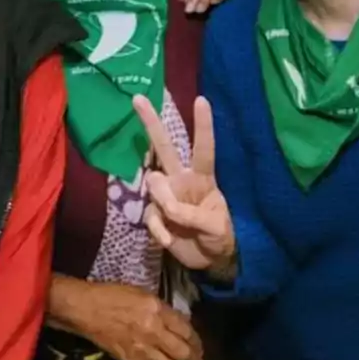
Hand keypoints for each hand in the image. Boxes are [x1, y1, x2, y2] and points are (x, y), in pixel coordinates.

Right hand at [76, 281, 203, 359]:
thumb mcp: (142, 293)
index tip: (199, 346)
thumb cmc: (112, 295)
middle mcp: (153, 331)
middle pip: (183, 353)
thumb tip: (178, 324)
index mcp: (157, 310)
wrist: (86, 308)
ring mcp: (141, 349)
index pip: (187, 330)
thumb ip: (162, 309)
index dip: (197, 341)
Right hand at [138, 95, 234, 272]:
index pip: (203, 149)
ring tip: (177, 222)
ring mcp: (166, 196)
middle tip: (138, 98)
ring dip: (163, 202)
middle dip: (151, 123)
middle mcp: (181, 180)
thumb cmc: (220, 237)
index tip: (202, 100)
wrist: (209, 261)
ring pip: (153, 183)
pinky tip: (169, 239)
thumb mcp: (216, 227)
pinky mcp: (155, 214)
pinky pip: (150, 216)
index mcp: (202, 178)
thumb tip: (167, 206)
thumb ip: (193, 214)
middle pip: (165, 147)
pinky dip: (159, 229)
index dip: (203, 126)